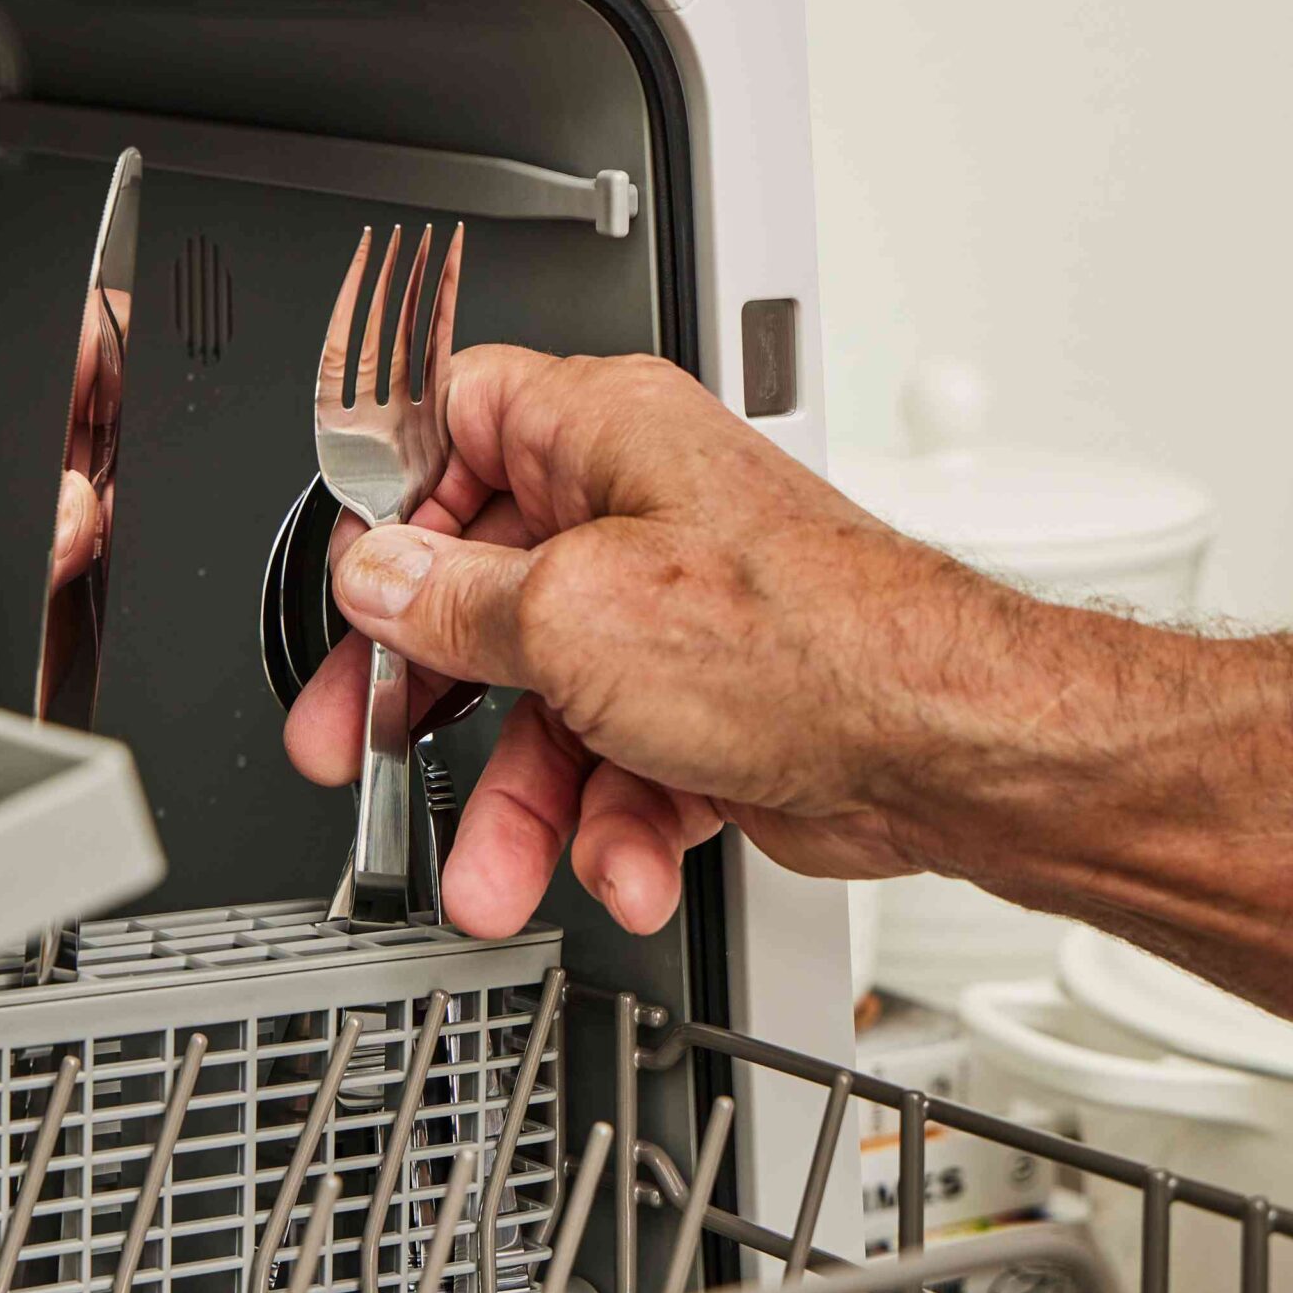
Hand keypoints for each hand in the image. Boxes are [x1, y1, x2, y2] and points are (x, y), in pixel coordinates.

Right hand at [284, 344, 994, 937]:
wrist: (944, 750)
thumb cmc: (808, 642)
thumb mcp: (571, 616)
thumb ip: (451, 599)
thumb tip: (374, 577)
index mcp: (600, 434)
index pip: (452, 421)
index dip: (387, 497)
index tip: (347, 579)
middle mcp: (631, 513)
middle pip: (473, 590)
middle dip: (421, 691)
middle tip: (358, 741)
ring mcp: (664, 614)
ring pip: (539, 706)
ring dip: (518, 804)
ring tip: (493, 871)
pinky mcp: (699, 705)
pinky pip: (611, 765)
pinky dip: (610, 825)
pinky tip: (622, 861)